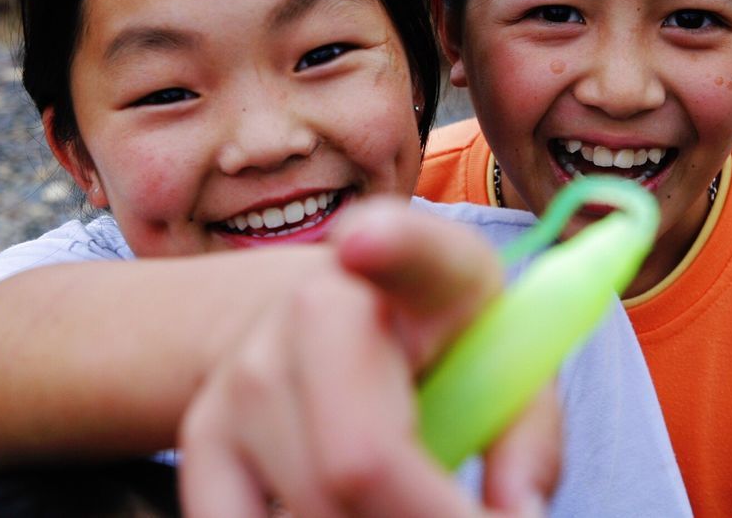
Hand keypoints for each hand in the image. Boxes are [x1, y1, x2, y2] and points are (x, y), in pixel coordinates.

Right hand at [176, 198, 559, 516]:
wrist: (319, 317)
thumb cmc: (436, 343)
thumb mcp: (500, 360)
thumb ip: (527, 432)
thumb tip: (516, 512)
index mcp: (416, 269)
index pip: (404, 246)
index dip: (387, 241)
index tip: (364, 244)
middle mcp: (315, 305)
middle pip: (358, 456)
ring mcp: (247, 372)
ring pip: (311, 509)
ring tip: (410, 511)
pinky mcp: (203, 435)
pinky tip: (344, 515)